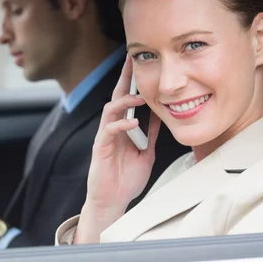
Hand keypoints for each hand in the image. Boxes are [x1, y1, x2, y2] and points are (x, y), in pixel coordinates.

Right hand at [76, 57, 160, 243]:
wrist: (113, 201)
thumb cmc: (127, 179)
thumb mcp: (146, 153)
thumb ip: (151, 135)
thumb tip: (161, 115)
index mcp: (123, 128)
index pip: (127, 99)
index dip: (132, 81)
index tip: (139, 63)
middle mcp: (112, 128)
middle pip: (116, 96)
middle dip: (124, 78)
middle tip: (131, 60)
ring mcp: (105, 137)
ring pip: (110, 110)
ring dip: (125, 101)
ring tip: (139, 97)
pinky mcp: (100, 149)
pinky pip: (109, 131)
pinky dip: (122, 125)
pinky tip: (134, 123)